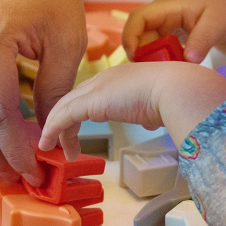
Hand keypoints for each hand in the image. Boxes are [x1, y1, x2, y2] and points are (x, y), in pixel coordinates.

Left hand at [39, 61, 225, 158]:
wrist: (177, 89)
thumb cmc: (176, 98)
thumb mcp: (158, 106)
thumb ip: (150, 112)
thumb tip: (154, 122)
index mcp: (120, 76)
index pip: (91, 93)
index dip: (79, 111)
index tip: (75, 130)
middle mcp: (104, 78)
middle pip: (73, 99)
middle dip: (63, 120)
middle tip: (58, 142)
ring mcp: (96, 87)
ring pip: (64, 107)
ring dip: (55, 129)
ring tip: (52, 149)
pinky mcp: (90, 101)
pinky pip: (62, 116)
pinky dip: (52, 130)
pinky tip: (47, 145)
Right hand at [122, 0, 225, 69]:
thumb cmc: (225, 10)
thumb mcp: (217, 24)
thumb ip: (203, 40)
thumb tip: (188, 60)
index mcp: (168, 6)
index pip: (138, 18)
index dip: (130, 36)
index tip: (135, 58)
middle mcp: (160, 14)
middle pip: (138, 34)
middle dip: (142, 54)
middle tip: (155, 73)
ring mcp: (163, 24)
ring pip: (145, 43)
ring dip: (151, 58)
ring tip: (167, 72)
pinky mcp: (167, 34)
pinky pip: (156, 48)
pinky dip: (160, 59)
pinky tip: (173, 69)